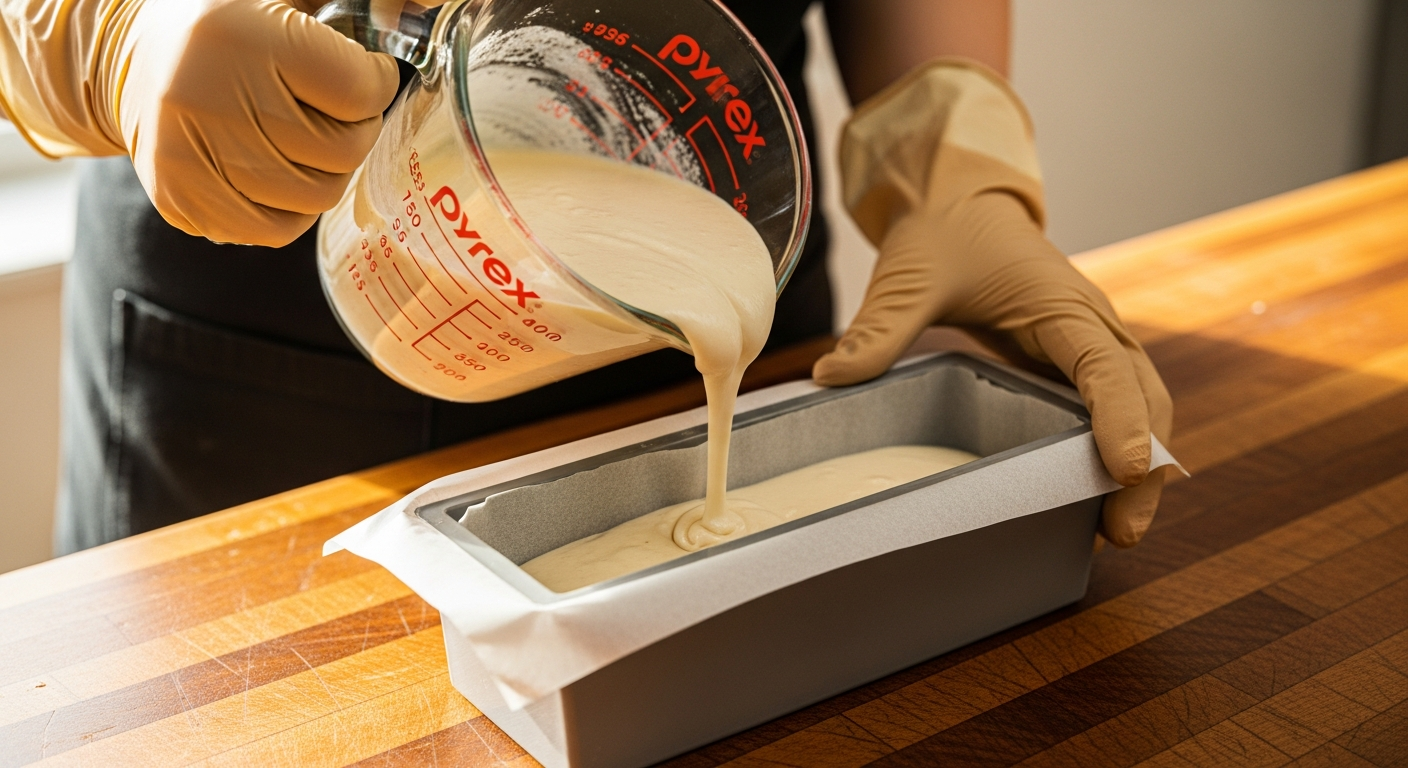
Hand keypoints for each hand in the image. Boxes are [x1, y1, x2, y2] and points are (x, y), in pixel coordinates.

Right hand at [102, 0, 398, 244]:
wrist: (130, 55)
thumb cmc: (225, 21)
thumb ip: (347, 8)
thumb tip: (414, 13)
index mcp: (242, 36)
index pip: (358, 90)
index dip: (377, 83)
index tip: (366, 72)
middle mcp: (209, 97)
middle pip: (342, 152)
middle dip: (354, 131)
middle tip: (334, 109)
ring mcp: (189, 155)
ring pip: (314, 198)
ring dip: (324, 172)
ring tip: (301, 137)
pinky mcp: (180, 199)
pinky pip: (274, 229)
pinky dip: (289, 208)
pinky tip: (275, 169)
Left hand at [812, 60, 1172, 545]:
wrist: (958, 201)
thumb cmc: (943, 233)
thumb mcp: (909, 277)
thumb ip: (878, 329)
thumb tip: (829, 377)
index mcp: (1063, 302)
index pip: (1106, 366)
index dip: (1122, 419)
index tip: (1127, 471)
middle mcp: (1092, 324)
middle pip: (1144, 396)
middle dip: (1144, 461)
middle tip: (1123, 532)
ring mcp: (1089, 342)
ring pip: (1141, 404)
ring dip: (1139, 461)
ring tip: (1117, 530)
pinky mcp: (1074, 358)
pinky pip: (1114, 404)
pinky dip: (1119, 446)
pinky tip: (1096, 495)